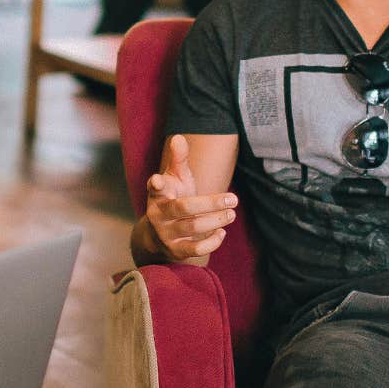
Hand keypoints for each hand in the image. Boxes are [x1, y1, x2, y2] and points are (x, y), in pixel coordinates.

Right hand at [144, 134, 236, 261]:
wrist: (161, 233)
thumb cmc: (174, 197)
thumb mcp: (175, 178)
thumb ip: (179, 159)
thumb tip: (179, 137)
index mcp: (158, 194)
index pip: (155, 187)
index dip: (156, 183)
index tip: (158, 180)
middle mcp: (158, 214)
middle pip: (183, 207)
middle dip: (210, 203)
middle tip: (234, 198)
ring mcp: (166, 233)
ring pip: (192, 227)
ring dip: (216, 220)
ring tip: (232, 213)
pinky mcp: (175, 250)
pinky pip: (195, 250)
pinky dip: (212, 242)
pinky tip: (222, 232)